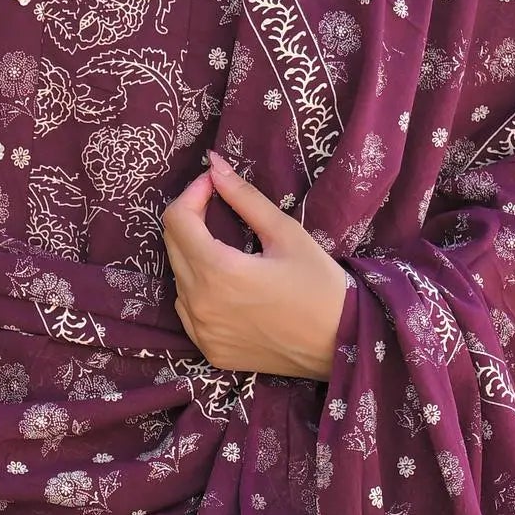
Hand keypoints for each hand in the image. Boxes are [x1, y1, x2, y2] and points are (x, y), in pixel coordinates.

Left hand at [162, 153, 353, 381]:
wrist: (342, 344)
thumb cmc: (320, 286)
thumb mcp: (286, 234)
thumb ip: (244, 197)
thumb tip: (214, 164)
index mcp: (218, 272)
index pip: (177, 219)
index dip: (192, 193)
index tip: (213, 184)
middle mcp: (200, 305)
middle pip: (172, 246)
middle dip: (191, 218)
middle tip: (219, 207)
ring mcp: (202, 332)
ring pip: (179, 278)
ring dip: (194, 255)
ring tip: (228, 248)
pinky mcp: (210, 350)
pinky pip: (188, 309)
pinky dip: (198, 290)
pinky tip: (228, 285)